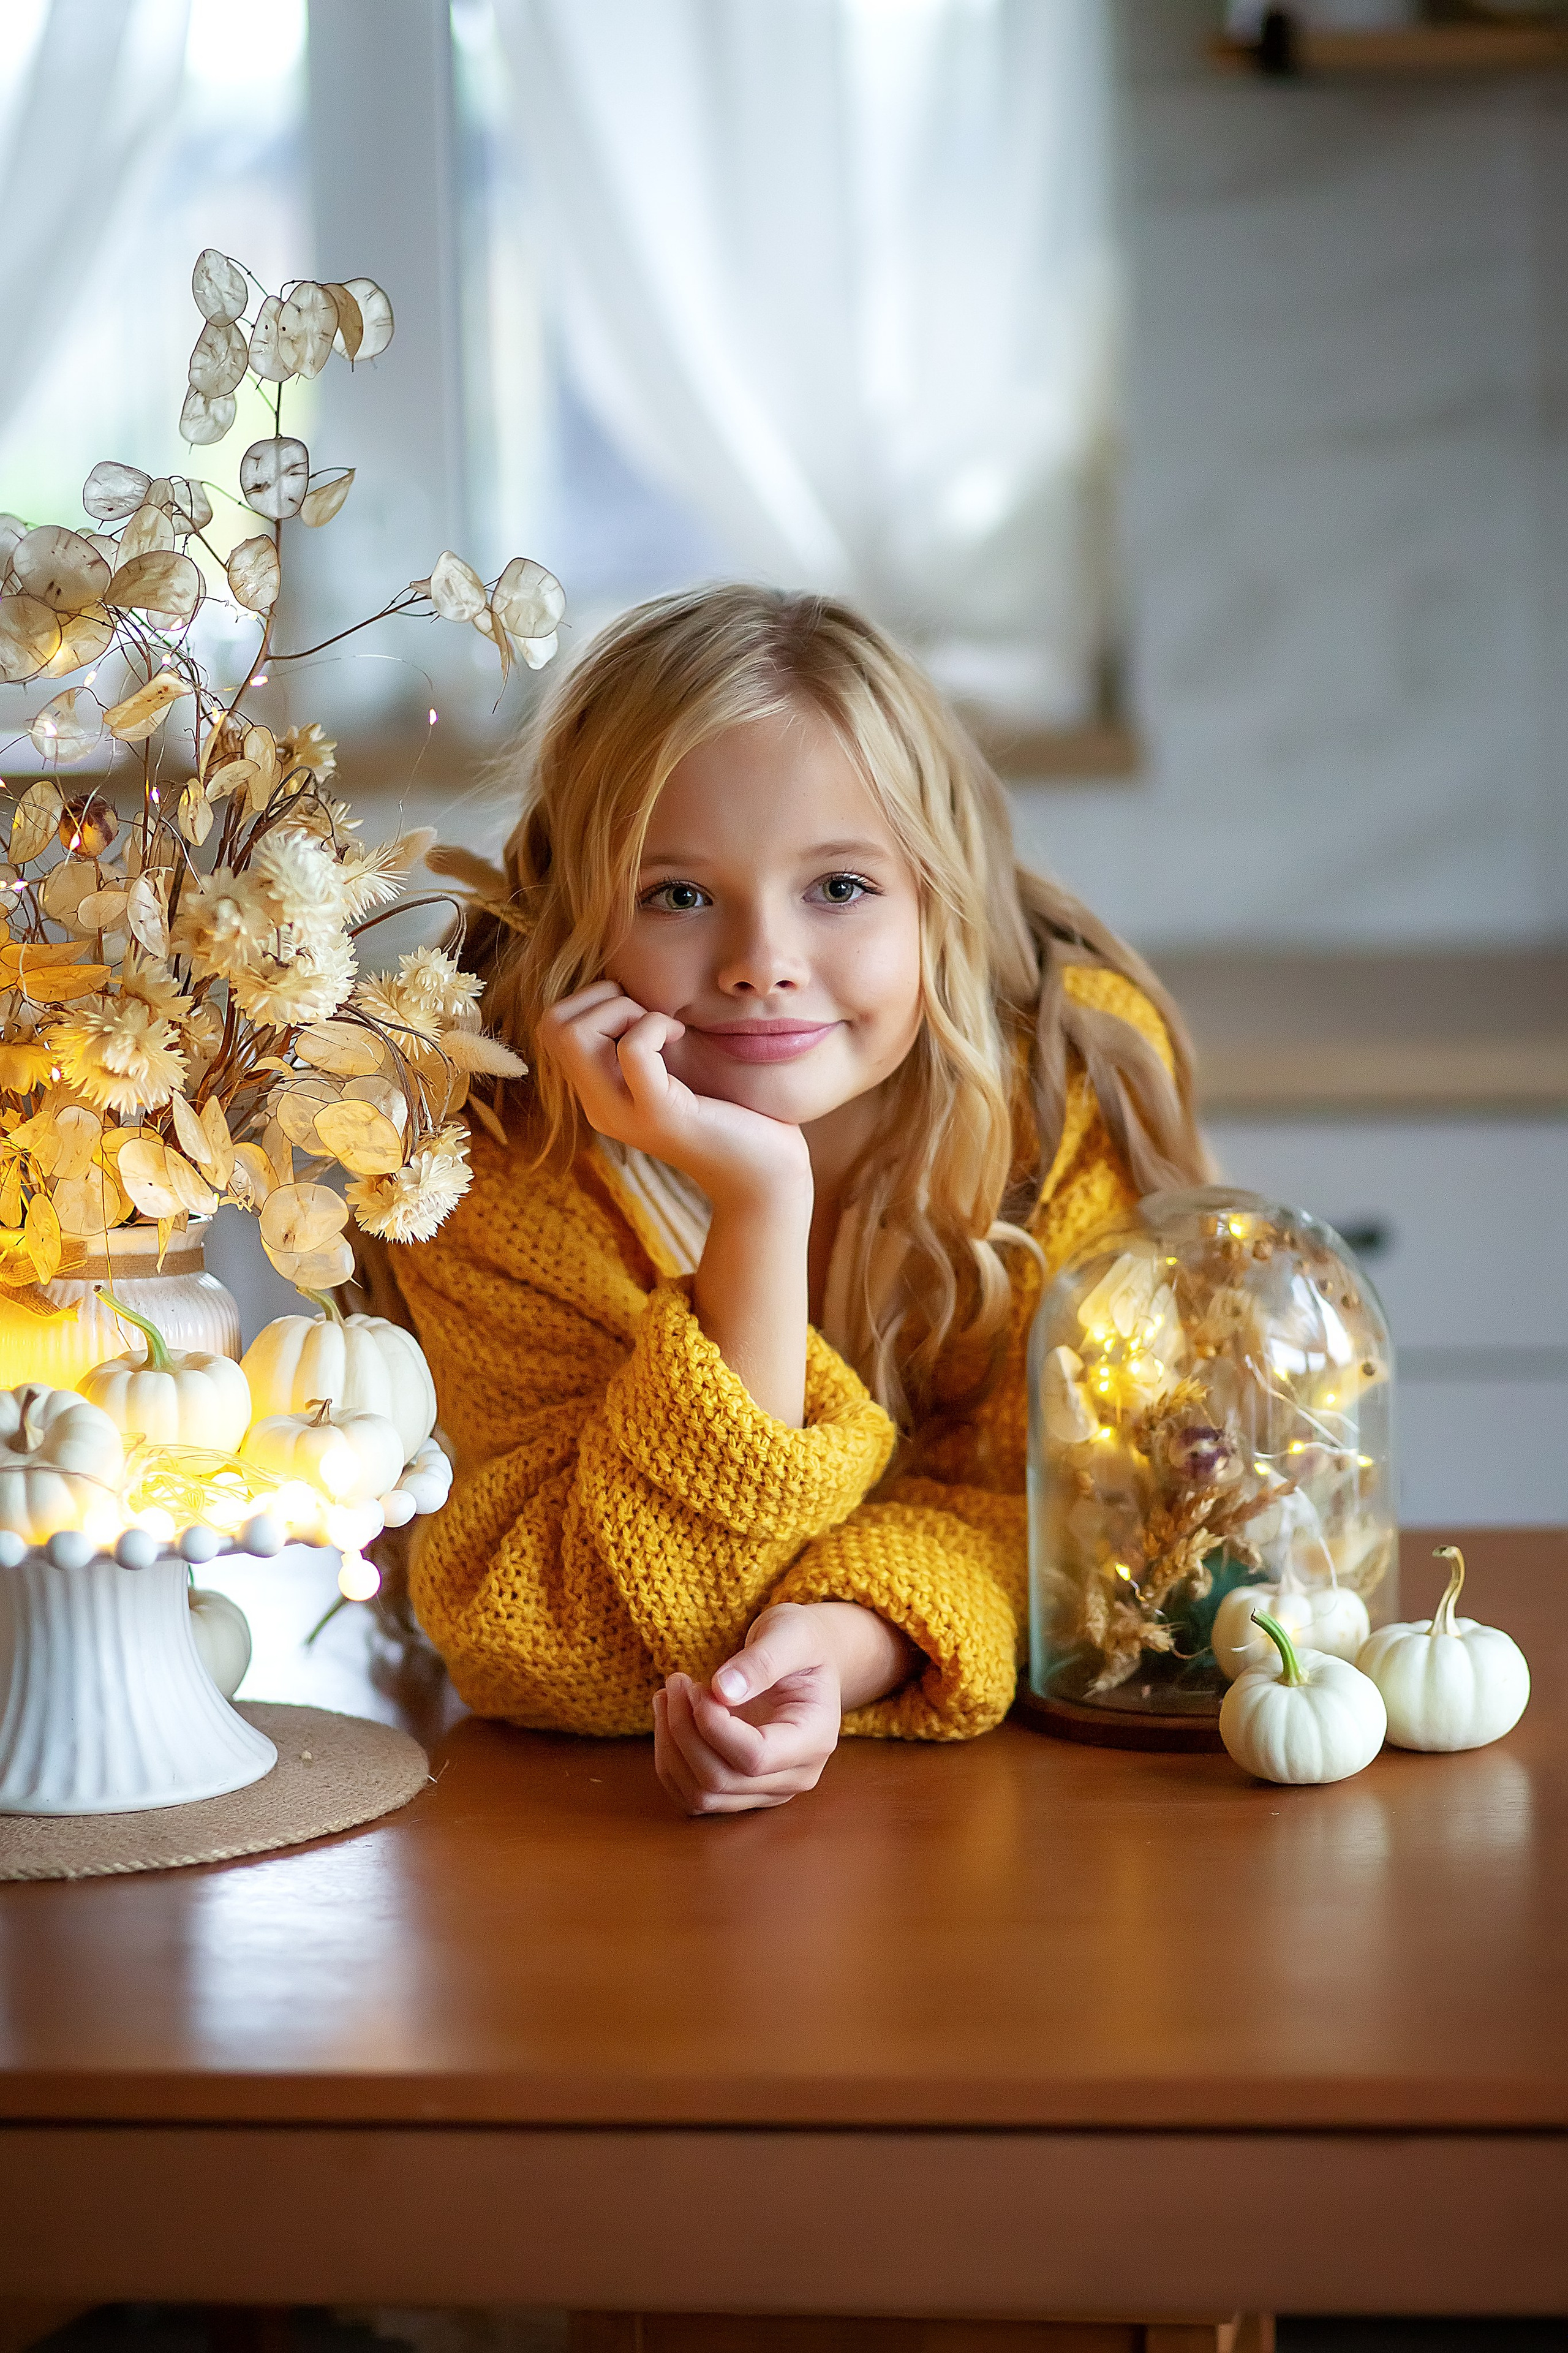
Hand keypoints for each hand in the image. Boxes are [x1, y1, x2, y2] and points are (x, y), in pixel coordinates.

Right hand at [537, 979, 810, 1211]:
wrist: (763, 1174)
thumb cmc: (729, 1110)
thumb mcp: (674, 1068)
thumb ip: (641, 1037)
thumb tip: (629, 984)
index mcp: (597, 1092)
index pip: (551, 1026)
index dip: (591, 1001)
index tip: (639, 1012)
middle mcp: (598, 1105)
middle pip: (552, 1026)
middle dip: (600, 999)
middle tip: (648, 1016)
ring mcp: (623, 1113)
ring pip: (575, 1034)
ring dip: (623, 1009)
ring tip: (663, 1027)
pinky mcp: (658, 1115)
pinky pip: (631, 1050)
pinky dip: (655, 1025)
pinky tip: (681, 1035)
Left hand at [653, 1601, 917, 1816]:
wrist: (809, 1659)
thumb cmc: (803, 1642)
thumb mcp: (790, 1634)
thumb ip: (762, 1661)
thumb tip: (722, 1691)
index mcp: (814, 1739)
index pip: (755, 1757)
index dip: (713, 1726)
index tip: (696, 1686)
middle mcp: (795, 1775)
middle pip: (721, 1780)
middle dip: (684, 1730)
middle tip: (676, 1682)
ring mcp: (767, 1790)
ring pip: (701, 1794)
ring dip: (671, 1747)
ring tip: (669, 1696)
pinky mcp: (741, 1790)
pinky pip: (692, 1795)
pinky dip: (670, 1761)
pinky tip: (669, 1719)